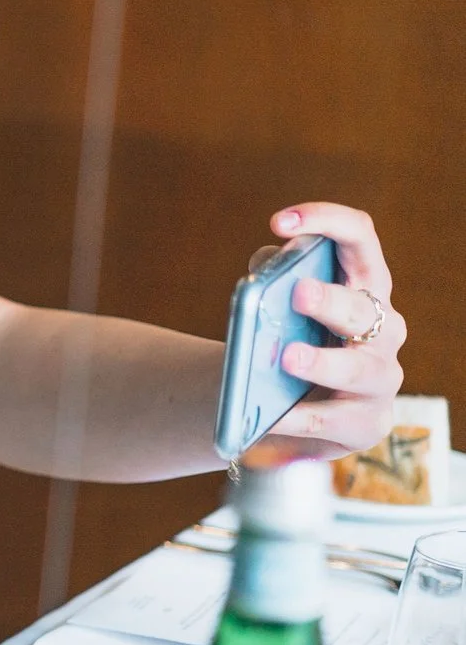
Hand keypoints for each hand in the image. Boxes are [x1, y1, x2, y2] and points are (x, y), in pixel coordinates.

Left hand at [252, 202, 404, 457]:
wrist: (292, 413)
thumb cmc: (291, 343)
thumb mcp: (281, 308)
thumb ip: (272, 282)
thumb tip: (262, 272)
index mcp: (363, 287)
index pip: (359, 239)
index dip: (326, 221)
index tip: (280, 221)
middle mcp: (383, 329)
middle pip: (362, 307)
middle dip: (330, 299)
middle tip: (299, 292)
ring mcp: (380, 378)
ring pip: (359, 368)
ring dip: (322, 362)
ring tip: (286, 358)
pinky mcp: (367, 423)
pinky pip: (333, 420)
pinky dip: (299, 417)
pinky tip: (274, 416)